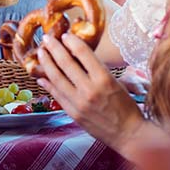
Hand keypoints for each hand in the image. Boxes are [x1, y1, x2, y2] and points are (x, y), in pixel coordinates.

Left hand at [36, 32, 144, 152]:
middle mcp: (90, 89)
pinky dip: (48, 84)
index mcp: (104, 78)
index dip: (72, 41)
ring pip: (57, 78)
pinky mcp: (74, 114)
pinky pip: (57, 95)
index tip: (65, 35)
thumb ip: (98, 70)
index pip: (83, 53)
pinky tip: (41, 77)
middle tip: (46, 38)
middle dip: (54, 48)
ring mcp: (80, 103)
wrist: (128, 134)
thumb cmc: (126, 107)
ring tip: (40, 53)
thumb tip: (79, 57)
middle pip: (66, 63)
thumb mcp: (117, 82)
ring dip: (46, 63)